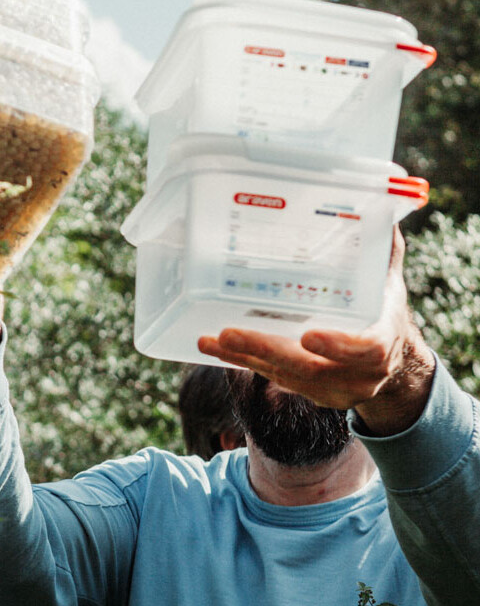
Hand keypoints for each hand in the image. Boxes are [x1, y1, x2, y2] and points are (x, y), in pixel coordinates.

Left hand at [198, 227, 434, 434]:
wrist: (394, 363)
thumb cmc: (383, 311)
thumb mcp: (387, 282)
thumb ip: (380, 251)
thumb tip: (377, 211)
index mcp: (382, 344)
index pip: (365, 349)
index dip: (338, 346)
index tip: (308, 336)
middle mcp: (360, 375)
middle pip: (310, 367)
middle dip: (266, 350)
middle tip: (229, 333)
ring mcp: (334, 390)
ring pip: (286, 376)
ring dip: (245, 357)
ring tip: (211, 340)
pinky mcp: (312, 394)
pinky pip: (275, 378)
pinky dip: (245, 362)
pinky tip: (218, 347)